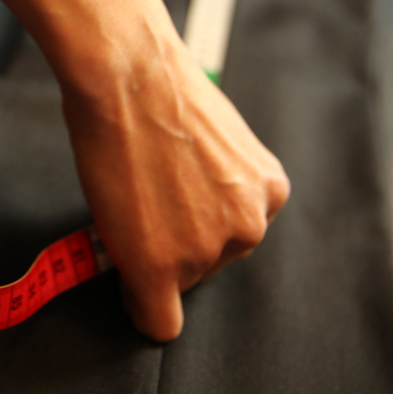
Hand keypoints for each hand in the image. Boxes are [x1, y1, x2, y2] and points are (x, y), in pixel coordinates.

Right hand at [61, 27, 289, 341]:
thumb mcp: (212, 137)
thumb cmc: (158, 85)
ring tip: (125, 208)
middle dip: (176, 241)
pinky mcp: (160, 268)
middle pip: (210, 263)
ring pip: (178, 282)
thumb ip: (214, 179)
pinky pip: (157, 320)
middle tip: (143, 206)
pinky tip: (127, 282)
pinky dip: (141, 307)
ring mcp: (205, 250)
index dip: (197, 227)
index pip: (237, 236)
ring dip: (152, 256)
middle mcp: (248, 226)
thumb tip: (188, 199)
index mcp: (268, 190)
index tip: (175, 219)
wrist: (126, 72)